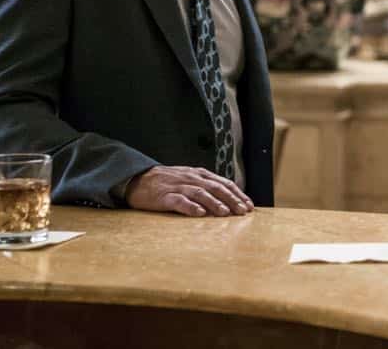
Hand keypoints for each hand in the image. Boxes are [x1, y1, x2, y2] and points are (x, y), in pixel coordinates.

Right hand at [124, 165, 253, 216]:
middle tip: (243, 211)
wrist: (138, 178)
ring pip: (200, 193)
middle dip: (232, 200)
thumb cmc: (168, 182)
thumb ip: (207, 186)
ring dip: (214, 203)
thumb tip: (228, 200)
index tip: (249, 206)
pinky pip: (179, 201)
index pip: (224, 183)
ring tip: (225, 213)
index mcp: (200, 174)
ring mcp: (178, 187)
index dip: (238, 194)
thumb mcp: (190, 179)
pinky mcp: (164, 196)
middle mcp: (191, 178)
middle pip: (216, 188)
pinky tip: (199, 214)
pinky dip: (190, 207)